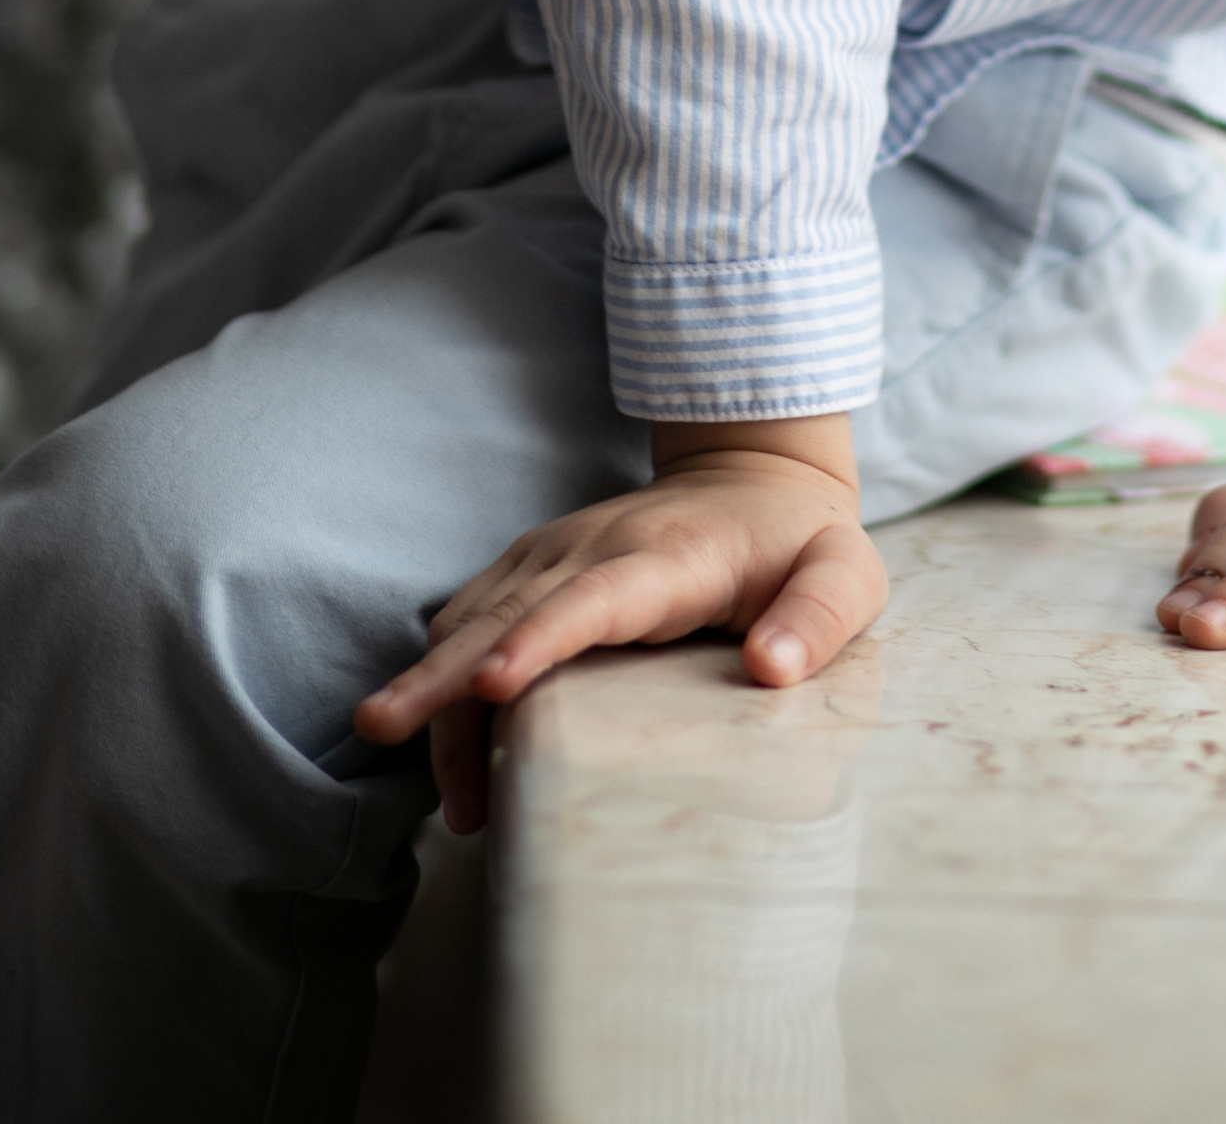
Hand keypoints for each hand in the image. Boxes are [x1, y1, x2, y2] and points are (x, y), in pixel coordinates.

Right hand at [353, 426, 887, 829]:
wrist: (758, 472)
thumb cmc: (803, 542)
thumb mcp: (845, 574)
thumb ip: (820, 619)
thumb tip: (772, 669)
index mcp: (668, 558)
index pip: (594, 600)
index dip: (540, 640)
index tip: (492, 684)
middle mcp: (595, 547)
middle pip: (507, 611)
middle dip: (443, 672)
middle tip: (381, 727)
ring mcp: (557, 552)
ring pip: (474, 612)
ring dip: (434, 680)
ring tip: (398, 754)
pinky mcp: (538, 567)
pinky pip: (471, 610)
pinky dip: (442, 661)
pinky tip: (426, 728)